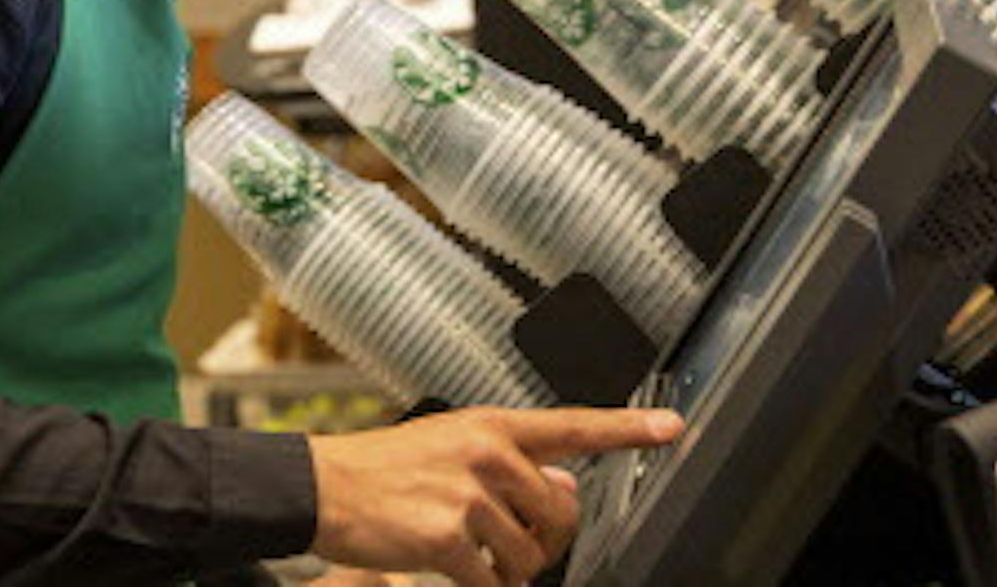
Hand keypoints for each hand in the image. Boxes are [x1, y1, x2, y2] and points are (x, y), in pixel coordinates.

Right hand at [307, 406, 683, 586]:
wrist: (323, 486)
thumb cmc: (384, 469)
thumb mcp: (450, 447)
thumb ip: (510, 464)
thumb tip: (566, 486)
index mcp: (490, 425)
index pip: (572, 425)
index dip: (628, 429)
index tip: (673, 427)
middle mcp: (486, 452)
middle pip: (559, 516)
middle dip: (540, 541)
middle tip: (503, 541)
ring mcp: (468, 493)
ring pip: (529, 556)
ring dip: (506, 569)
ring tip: (469, 552)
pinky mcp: (448, 535)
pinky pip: (493, 582)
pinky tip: (455, 570)